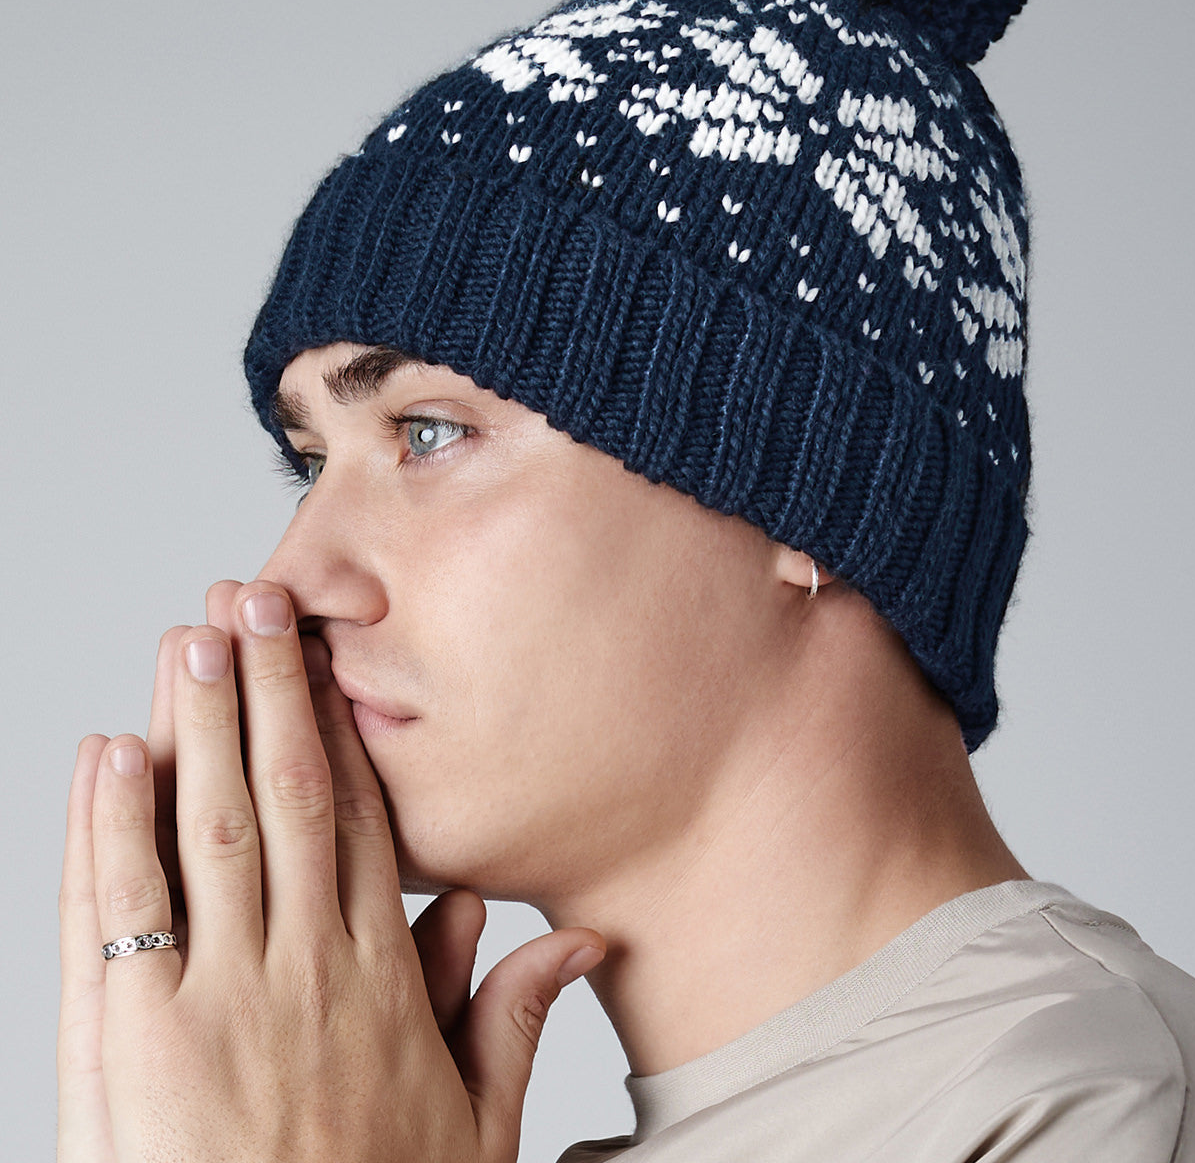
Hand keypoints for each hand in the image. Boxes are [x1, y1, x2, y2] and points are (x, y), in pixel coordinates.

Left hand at [57, 580, 605, 1161]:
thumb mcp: (474, 1126)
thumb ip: (512, 1018)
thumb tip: (569, 935)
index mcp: (381, 978)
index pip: (361, 819)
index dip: (338, 729)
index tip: (324, 660)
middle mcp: (305, 965)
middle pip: (290, 794)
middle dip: (269, 688)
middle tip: (255, 599)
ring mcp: (219, 995)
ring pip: (211, 825)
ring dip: (197, 724)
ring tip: (191, 638)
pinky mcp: (136, 1038)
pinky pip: (119, 907)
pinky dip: (111, 822)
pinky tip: (112, 752)